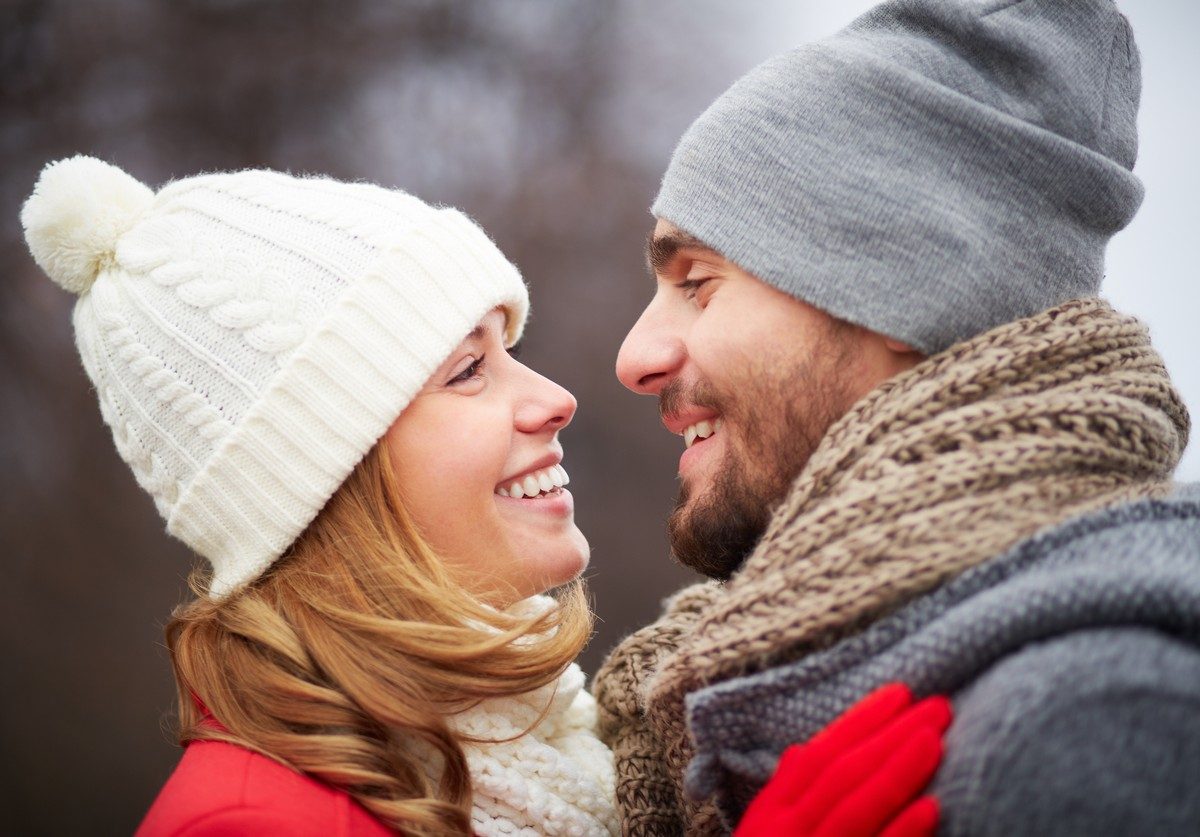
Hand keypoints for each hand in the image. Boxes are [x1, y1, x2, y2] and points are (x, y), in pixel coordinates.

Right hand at [735, 683, 951, 836]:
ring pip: (855, 806)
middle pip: (843, 773)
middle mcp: (785, 832)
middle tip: (939, 706)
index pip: (820, 755)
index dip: (861, 721)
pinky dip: (900, 832)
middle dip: (892, 734)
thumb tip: (806, 750)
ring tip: (937, 739)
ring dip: (898, 769)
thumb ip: (784, 795)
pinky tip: (933, 808)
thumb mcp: (761, 836)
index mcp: (770, 814)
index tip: (901, 693)